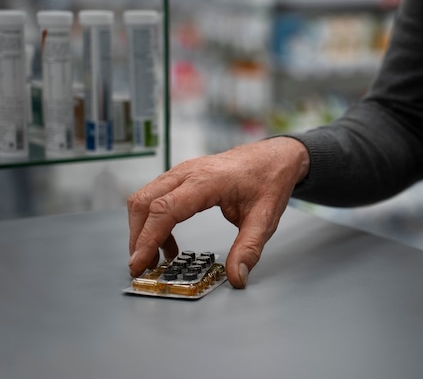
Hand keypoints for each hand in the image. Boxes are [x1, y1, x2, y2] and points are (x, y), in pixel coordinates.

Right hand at [127, 137, 309, 287]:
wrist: (275, 157)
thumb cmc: (269, 179)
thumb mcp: (265, 218)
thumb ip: (249, 248)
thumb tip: (236, 276)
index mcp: (207, 181)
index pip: (164, 209)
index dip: (147, 239)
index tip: (139, 264)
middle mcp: (188, 173)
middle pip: (144, 203)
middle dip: (137, 237)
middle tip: (142, 268)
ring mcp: (183, 172)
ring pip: (145, 198)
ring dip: (143, 229)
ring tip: (155, 260)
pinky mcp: (183, 177)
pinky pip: (156, 197)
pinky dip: (153, 221)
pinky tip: (169, 244)